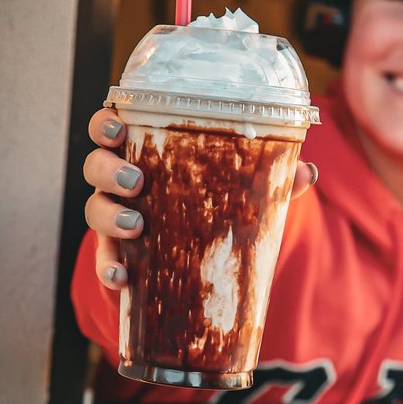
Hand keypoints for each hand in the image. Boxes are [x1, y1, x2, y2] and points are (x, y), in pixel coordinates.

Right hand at [83, 108, 317, 290]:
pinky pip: (104, 260)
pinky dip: (108, 268)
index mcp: (143, 151)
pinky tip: (122, 278)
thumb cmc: (209, 200)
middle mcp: (120, 181)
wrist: (196, 253)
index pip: (109, 127)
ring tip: (137, 226)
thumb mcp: (235, 185)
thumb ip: (267, 176)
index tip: (117, 129)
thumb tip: (308, 172)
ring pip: (94, 210)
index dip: (105, 125)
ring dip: (110, 217)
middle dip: (109, 171)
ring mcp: (115, 217)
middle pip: (95, 166)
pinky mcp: (118, 254)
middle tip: (136, 181)